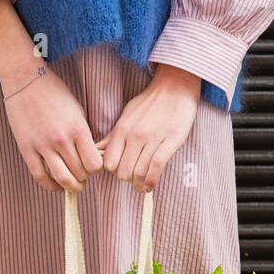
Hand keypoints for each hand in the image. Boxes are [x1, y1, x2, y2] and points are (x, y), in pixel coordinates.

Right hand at [1, 64, 102, 193]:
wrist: (25, 80)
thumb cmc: (54, 92)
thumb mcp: (77, 110)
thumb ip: (83, 134)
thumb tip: (91, 156)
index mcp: (78, 128)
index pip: (95, 164)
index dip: (97, 169)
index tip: (94, 166)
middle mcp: (62, 139)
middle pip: (80, 173)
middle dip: (85, 178)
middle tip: (84, 175)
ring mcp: (43, 145)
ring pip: (62, 179)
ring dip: (71, 186)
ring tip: (73, 185)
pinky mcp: (26, 149)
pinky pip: (40, 176)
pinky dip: (50, 186)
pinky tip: (56, 186)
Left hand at [96, 64, 201, 192]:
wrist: (174, 87)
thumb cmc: (150, 102)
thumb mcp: (126, 115)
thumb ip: (113, 135)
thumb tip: (98, 151)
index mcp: (122, 129)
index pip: (108, 163)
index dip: (114, 171)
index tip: (121, 171)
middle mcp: (134, 135)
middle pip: (122, 172)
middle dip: (128, 179)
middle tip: (134, 179)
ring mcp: (152, 139)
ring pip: (139, 173)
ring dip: (140, 184)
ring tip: (143, 186)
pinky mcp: (170, 141)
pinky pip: (156, 167)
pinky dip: (152, 181)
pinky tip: (151, 185)